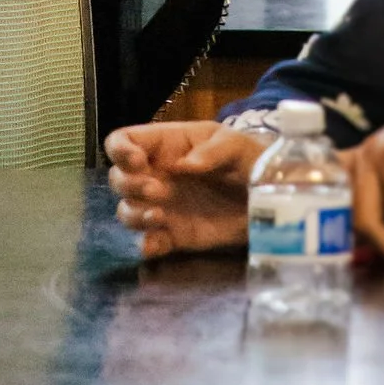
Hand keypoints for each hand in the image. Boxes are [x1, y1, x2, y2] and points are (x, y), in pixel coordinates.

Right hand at [104, 116, 269, 259]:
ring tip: (160, 217)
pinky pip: (147, 242)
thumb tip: (185, 165)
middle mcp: (156, 175)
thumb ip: (212, 151)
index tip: (137, 162)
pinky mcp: (173, 236)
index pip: (123, 140)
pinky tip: (158, 243)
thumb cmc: (248, 161)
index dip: (120, 150)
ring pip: (126, 211)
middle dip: (129, 185)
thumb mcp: (236, 146)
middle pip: (117, 178)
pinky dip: (145, 245)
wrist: (266, 200)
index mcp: (165, 145)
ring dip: (134, 214)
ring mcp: (162, 207)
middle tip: (158, 191)